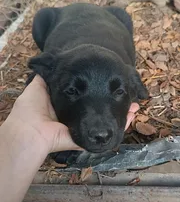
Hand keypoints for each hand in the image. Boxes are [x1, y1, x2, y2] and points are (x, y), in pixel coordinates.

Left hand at [8, 75, 138, 154]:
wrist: (30, 131)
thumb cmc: (31, 110)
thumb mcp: (38, 87)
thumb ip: (48, 77)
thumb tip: (49, 62)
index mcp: (68, 106)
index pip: (91, 97)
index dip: (103, 90)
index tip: (114, 82)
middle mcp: (79, 117)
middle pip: (102, 109)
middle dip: (116, 103)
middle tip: (130, 97)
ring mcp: (84, 130)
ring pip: (108, 122)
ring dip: (123, 114)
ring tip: (136, 106)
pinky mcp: (87, 140)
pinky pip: (106, 133)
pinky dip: (121, 125)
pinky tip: (132, 116)